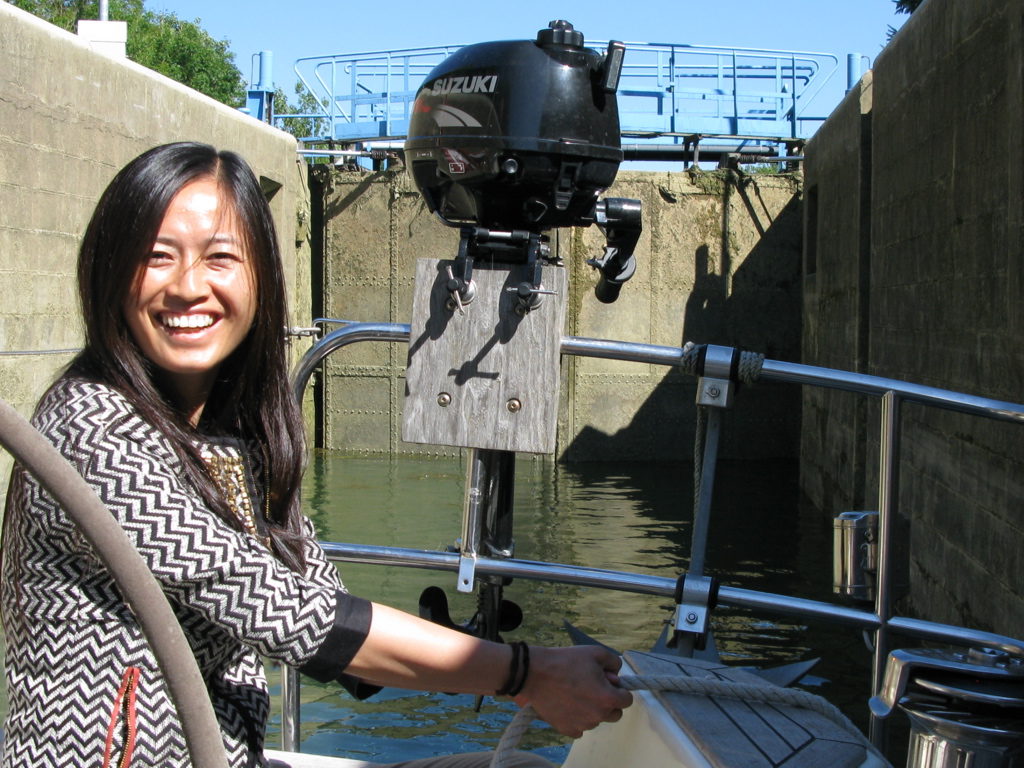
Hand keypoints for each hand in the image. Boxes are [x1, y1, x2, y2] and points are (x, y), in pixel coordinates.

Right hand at [513, 645, 632, 737]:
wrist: (534, 672)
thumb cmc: (566, 661)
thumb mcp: (596, 652)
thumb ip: (614, 663)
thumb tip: (616, 675)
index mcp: (607, 698)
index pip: (627, 700)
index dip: (619, 689)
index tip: (607, 682)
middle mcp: (597, 716)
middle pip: (614, 714)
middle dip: (608, 702)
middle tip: (592, 687)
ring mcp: (582, 725)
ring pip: (596, 720)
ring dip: (592, 709)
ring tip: (575, 692)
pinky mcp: (567, 729)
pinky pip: (580, 728)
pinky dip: (577, 718)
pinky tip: (568, 703)